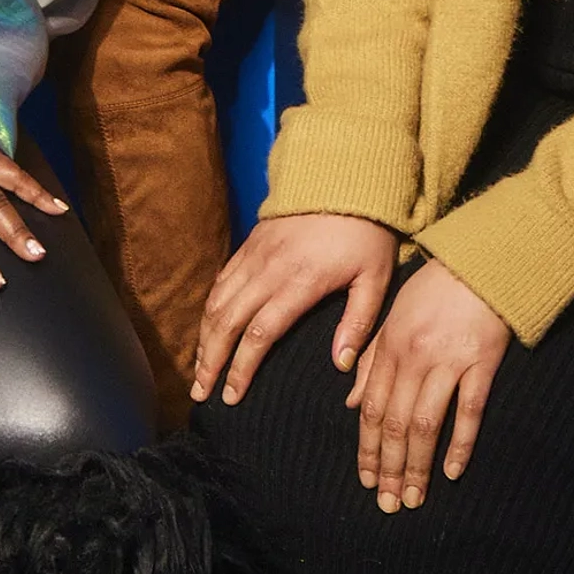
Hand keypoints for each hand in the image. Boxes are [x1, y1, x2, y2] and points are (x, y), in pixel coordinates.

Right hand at [193, 211, 397, 406]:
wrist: (344, 176)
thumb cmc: (366, 233)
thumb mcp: (375, 278)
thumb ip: (357, 323)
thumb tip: (340, 365)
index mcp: (299, 283)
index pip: (259, 334)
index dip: (242, 368)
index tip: (233, 396)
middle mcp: (268, 270)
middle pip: (227, 322)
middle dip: (210, 361)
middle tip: (201, 392)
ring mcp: (254, 256)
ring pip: (217, 302)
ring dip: (204, 338)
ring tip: (198, 368)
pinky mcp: (249, 244)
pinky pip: (221, 281)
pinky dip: (209, 309)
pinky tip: (208, 329)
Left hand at [348, 257, 509, 512]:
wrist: (482, 261)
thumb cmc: (435, 288)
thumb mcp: (394, 317)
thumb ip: (372, 360)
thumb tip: (349, 403)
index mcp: (390, 348)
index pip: (370, 408)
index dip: (367, 449)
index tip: (367, 481)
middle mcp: (414, 358)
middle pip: (394, 423)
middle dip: (389, 468)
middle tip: (388, 504)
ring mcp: (449, 361)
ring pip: (425, 423)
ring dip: (418, 465)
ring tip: (415, 498)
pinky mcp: (482, 363)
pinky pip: (469, 410)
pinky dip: (460, 443)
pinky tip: (453, 472)